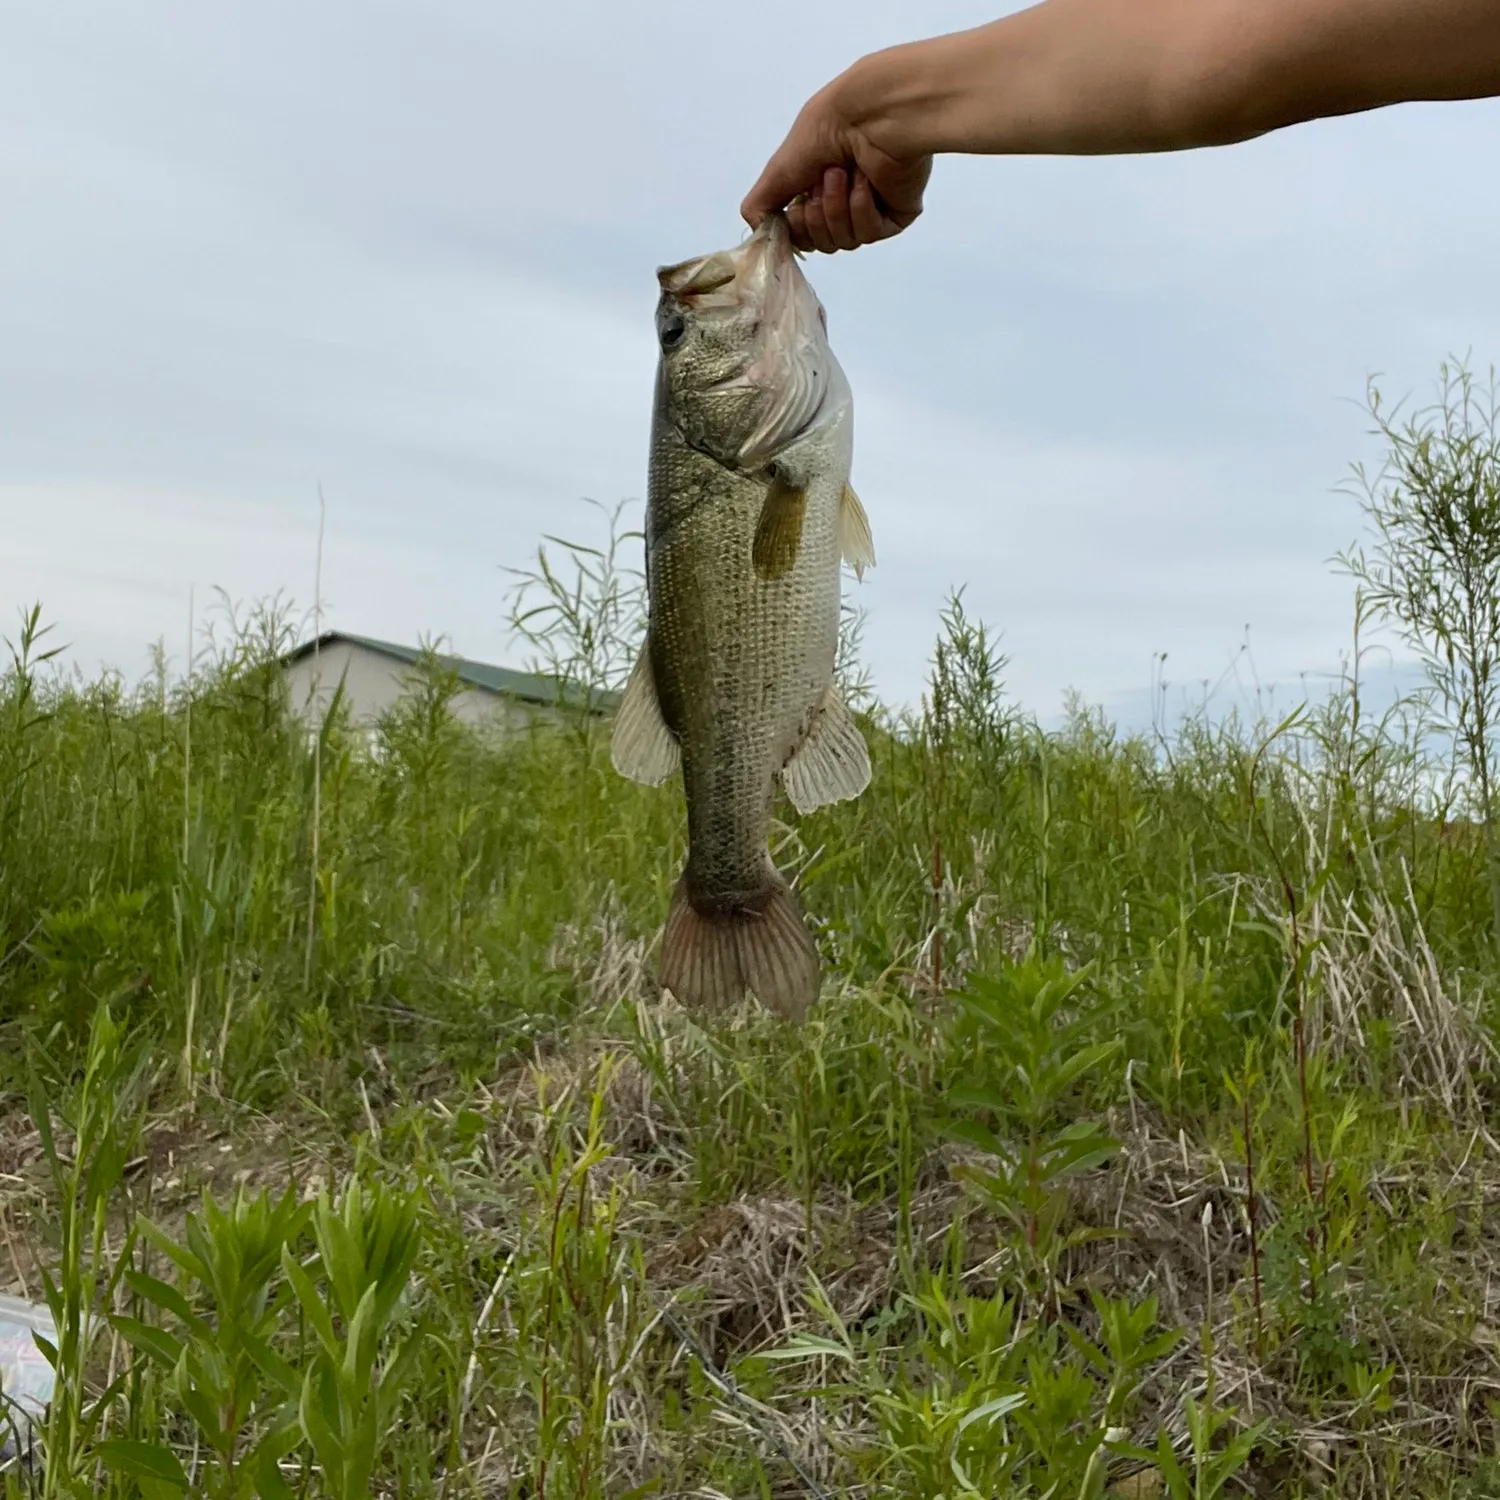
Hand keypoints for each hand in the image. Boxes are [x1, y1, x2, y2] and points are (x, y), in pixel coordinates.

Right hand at [740, 69, 932, 253]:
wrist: (868, 115)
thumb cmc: (825, 131)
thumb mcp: (777, 171)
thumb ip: (759, 206)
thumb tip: (761, 232)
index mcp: (818, 189)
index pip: (802, 235)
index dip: (796, 228)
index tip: (795, 208)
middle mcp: (844, 200)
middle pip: (823, 244)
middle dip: (818, 216)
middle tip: (825, 179)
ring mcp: (872, 209)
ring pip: (845, 241)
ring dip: (838, 206)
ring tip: (844, 173)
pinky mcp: (896, 215)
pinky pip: (870, 233)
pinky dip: (861, 207)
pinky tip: (866, 180)